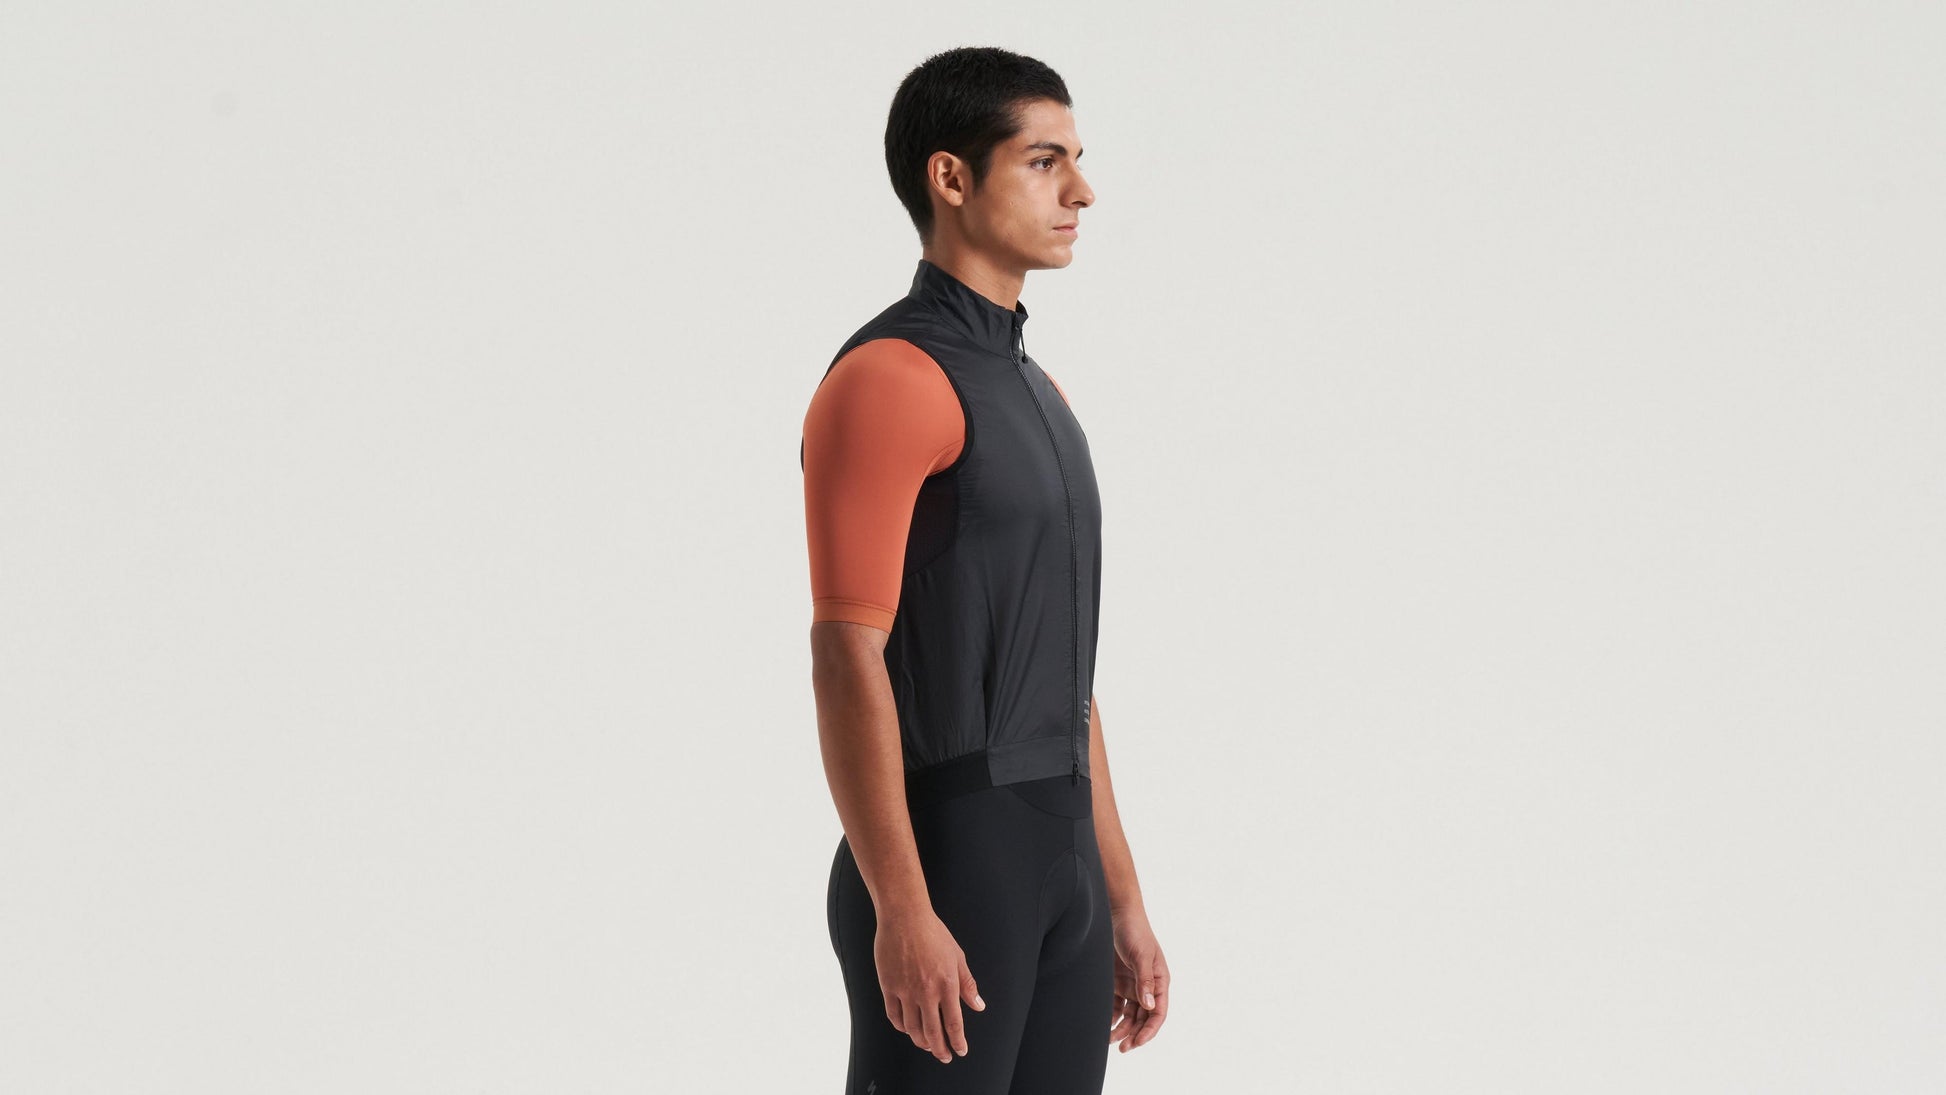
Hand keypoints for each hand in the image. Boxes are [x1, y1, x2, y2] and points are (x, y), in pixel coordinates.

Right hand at [874, 907, 985, 1063]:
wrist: (905, 917)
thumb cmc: (933, 933)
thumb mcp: (958, 956)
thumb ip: (968, 984)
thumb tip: (979, 1006)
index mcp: (947, 984)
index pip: (954, 1023)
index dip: (957, 1041)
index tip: (960, 1051)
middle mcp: (926, 992)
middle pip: (933, 1032)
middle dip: (940, 1049)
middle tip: (944, 1056)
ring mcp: (905, 990)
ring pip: (912, 1028)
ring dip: (921, 1041)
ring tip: (927, 1045)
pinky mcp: (889, 986)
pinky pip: (894, 1016)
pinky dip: (902, 1027)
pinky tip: (908, 1029)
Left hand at [1107, 904, 1168, 1052]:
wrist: (1117, 913)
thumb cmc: (1135, 931)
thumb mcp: (1141, 955)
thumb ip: (1145, 981)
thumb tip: (1149, 1005)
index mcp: (1160, 981)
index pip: (1158, 1013)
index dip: (1149, 1030)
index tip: (1137, 1043)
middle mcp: (1147, 987)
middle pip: (1143, 1018)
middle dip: (1134, 1034)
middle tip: (1122, 1048)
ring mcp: (1132, 985)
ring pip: (1129, 1015)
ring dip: (1122, 1029)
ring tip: (1109, 1040)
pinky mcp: (1117, 982)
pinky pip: (1116, 1006)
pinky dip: (1112, 1017)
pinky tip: (1104, 1025)